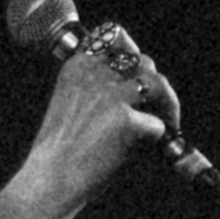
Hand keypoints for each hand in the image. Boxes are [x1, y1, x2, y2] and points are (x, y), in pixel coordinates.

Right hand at [21, 29, 174, 210]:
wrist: (49, 180)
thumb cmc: (59, 152)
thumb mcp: (73, 106)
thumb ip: (99, 91)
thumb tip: (141, 95)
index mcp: (77, 66)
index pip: (114, 38)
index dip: (133, 54)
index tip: (140, 73)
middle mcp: (94, 73)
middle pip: (142, 62)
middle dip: (155, 85)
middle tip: (160, 109)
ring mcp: (111, 94)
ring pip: (156, 84)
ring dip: (168, 103)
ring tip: (170, 122)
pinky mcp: (126, 119)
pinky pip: (156, 125)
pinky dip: (157, 137)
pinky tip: (151, 149)